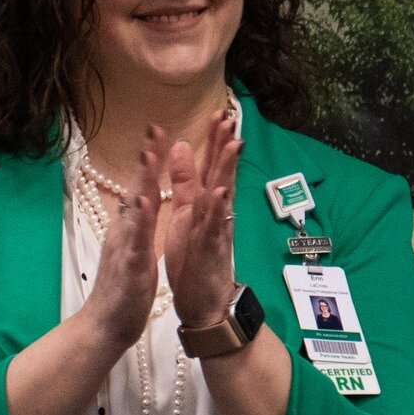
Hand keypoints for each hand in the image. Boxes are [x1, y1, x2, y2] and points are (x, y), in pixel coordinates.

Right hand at [77, 142, 164, 351]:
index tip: (159, 129)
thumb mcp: (134, 247)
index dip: (151, 159)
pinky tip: (142, 204)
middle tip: (154, 127)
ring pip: (133, 209)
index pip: (142, 186)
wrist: (105, 325)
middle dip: (146, 158)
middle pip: (136, 188)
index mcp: (131, 227)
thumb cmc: (123, 287)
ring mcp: (125, 246)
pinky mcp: (129, 266)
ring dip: (141, 182)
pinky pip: (133, 241)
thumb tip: (136, 197)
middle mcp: (125, 230)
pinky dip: (137, 222)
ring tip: (149, 154)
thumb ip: (136, 222)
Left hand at [162, 111, 242, 327]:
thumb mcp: (185, 213)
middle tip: (230, 118)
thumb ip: (184, 181)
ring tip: (233, 146)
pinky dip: (218, 210)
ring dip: (228, 171)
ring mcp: (216, 231)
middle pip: (221, 174)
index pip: (211, 166)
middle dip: (225, 147)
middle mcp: (215, 213)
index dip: (215, 141)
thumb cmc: (194, 257)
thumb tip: (180, 146)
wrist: (203, 301)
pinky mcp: (211, 252)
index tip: (219, 113)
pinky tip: (220, 193)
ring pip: (222, 196)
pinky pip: (214, 228)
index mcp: (204, 204)